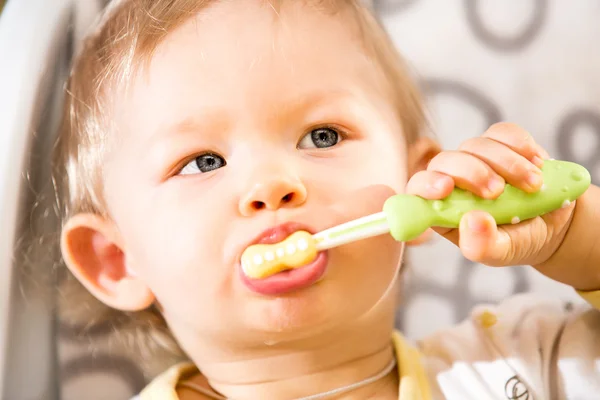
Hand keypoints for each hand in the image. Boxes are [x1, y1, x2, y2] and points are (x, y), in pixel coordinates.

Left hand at [405, 122, 574, 267]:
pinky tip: (538, 163)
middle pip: (445, 160)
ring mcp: (476, 157)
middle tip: (498, 191)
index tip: (446, 187)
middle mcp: (452, 178)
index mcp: (441, 207)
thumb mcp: (502, 253)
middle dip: (472, 172)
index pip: (418, 188)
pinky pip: (504, 132)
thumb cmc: (517, 240)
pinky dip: (521, 145)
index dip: (426, 184)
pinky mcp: (501, 142)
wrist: (553, 224)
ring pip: (477, 145)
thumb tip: (472, 222)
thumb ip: (482, 245)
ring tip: (533, 185)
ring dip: (508, 164)